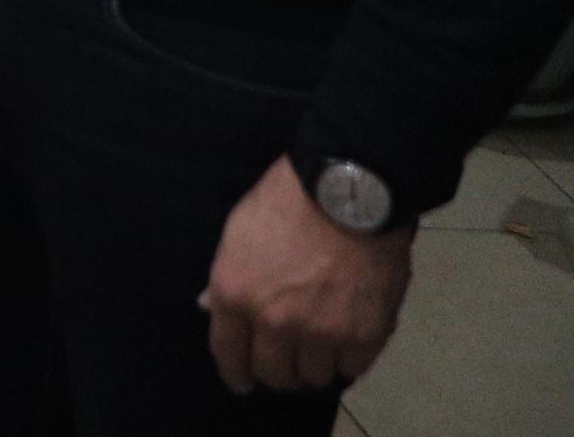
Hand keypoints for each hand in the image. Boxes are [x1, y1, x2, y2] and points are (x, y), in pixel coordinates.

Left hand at [203, 155, 409, 392]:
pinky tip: (349, 337)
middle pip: (274, 375)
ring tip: (322, 343)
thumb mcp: (238, 234)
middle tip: (288, 358)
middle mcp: (274, 323)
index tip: (243, 382)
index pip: (229, 355)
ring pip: (314, 377)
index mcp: (236, 296)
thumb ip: (226, 279)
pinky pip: (353, 367)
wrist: (349, 192)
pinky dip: (350, 357)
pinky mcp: (364, 335)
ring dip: (316, 364)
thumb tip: (209, 308)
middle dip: (278, 370)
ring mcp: (322, 333)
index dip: (236, 374)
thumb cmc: (286, 203)